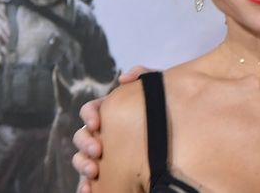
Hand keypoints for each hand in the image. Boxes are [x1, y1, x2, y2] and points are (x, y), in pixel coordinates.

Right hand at [71, 65, 151, 189]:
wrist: (178, 134)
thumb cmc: (163, 109)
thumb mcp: (158, 92)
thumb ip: (144, 76)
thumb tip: (125, 77)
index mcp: (110, 113)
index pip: (90, 110)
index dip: (90, 115)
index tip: (97, 123)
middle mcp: (101, 134)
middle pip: (82, 136)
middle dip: (86, 143)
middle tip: (98, 150)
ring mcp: (101, 154)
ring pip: (81, 159)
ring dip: (83, 164)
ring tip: (93, 172)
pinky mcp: (104, 173)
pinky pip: (88, 181)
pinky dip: (85, 185)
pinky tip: (89, 190)